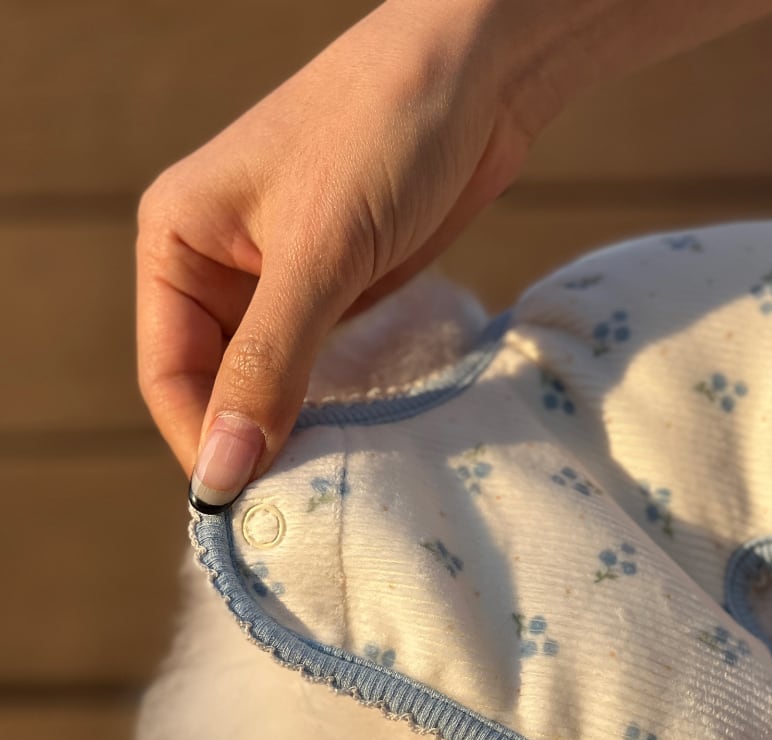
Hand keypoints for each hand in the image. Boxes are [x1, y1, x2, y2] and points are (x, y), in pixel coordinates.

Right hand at [137, 0, 537, 509]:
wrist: (479, 73)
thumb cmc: (384, 132)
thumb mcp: (319, 254)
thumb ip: (268, 366)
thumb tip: (224, 473)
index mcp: (177, 241)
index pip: (169, 376)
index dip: (204, 446)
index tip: (254, 509)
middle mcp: (215, 266)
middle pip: (214, 389)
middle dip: (249, 447)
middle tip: (300, 512)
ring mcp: (276, 282)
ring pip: (266, 386)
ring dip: (293, 436)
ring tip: (329, 492)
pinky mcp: (333, 291)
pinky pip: (314, 372)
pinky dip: (330, 411)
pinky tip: (354, 449)